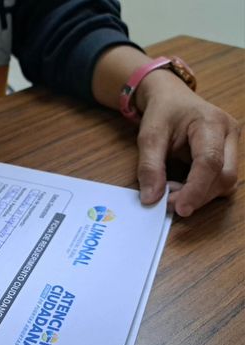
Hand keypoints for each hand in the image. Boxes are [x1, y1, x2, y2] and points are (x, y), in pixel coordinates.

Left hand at [135, 69, 239, 216]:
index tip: (179, 209)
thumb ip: (149, 167)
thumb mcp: (148, 136)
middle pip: (224, 176)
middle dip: (196, 195)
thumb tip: (151, 199)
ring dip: (198, 195)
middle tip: (166, 201)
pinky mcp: (228, 156)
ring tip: (170, 189)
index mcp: (212, 123)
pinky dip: (200, 190)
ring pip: (225, 183)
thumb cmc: (162, 112)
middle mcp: (229, 134)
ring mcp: (232, 146)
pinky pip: (219, 182)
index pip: (210, 162)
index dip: (195, 189)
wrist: (170, 98)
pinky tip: (180, 186)